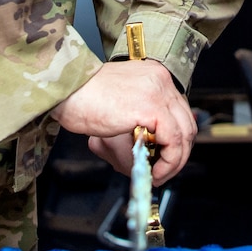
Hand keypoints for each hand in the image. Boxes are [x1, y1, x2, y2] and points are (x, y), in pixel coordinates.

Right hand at [52, 60, 196, 184]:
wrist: (64, 90)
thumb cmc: (80, 98)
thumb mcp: (118, 109)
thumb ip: (138, 125)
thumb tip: (150, 155)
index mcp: (153, 75)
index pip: (179, 111)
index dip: (175, 140)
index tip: (165, 158)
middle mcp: (160, 79)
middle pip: (187, 122)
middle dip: (178, 153)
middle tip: (163, 171)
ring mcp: (158, 92)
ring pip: (183, 134)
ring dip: (173, 161)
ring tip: (157, 175)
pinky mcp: (151, 106)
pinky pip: (173, 141)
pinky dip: (169, 161)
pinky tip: (154, 172)